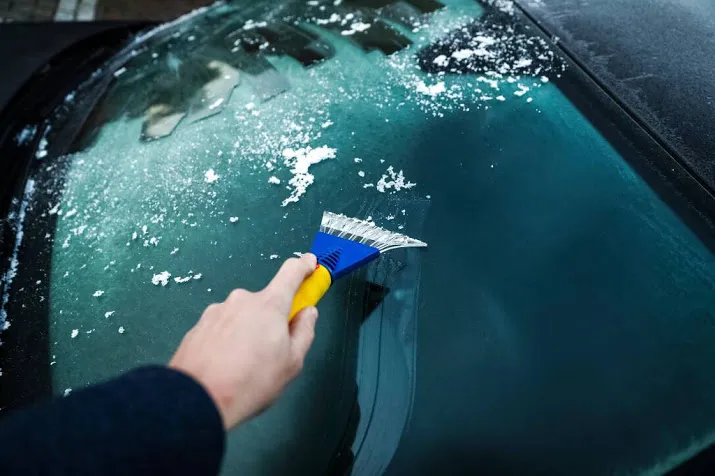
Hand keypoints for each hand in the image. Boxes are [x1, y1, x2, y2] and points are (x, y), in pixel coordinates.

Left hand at [169, 254, 319, 429]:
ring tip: (243, 367)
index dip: (304, 266)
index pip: (291, 273)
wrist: (195, 400)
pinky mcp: (198, 326)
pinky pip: (221, 329)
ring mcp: (216, 311)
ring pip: (241, 317)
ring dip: (247, 333)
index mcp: (269, 304)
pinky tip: (225, 367)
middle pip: (265, 303)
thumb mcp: (292, 363)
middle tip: (271, 352)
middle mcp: (241, 300)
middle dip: (271, 321)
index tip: (310, 265)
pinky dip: (227, 342)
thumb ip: (304, 332)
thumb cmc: (250, 382)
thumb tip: (307, 313)